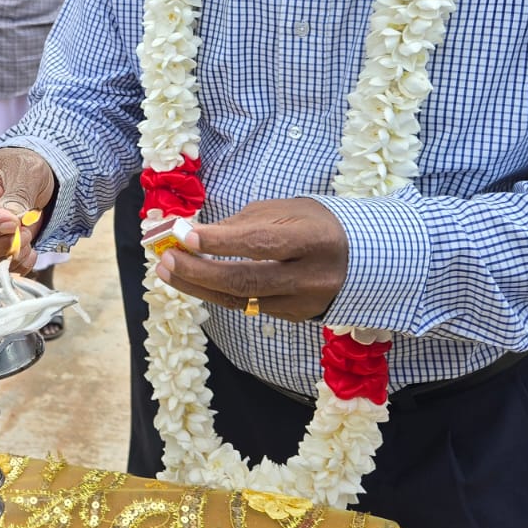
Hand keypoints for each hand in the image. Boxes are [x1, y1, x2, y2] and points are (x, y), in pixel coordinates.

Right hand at [0, 147, 55, 272]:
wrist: (28, 182)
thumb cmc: (19, 168)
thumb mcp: (24, 171)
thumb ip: (17, 195)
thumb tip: (11, 218)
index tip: (12, 222)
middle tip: (24, 232)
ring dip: (4, 254)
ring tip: (26, 238)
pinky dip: (8, 264)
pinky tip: (26, 252)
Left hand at [156, 198, 350, 321]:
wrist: (361, 259)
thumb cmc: (316, 224)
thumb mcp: (284, 210)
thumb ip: (241, 224)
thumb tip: (194, 235)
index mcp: (314, 240)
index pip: (260, 244)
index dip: (219, 241)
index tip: (183, 234)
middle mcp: (312, 277)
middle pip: (246, 281)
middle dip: (199, 271)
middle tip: (166, 259)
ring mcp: (304, 303)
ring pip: (241, 301)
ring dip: (198, 286)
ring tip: (168, 271)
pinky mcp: (295, 316)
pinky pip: (248, 307)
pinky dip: (218, 294)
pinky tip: (195, 281)